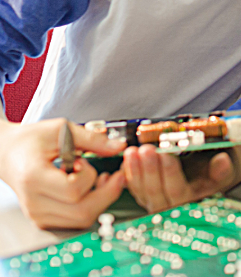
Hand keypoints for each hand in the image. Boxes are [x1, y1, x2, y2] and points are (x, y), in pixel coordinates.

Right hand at [0, 118, 125, 228]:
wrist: (7, 154)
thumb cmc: (31, 140)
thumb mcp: (61, 130)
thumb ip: (92, 139)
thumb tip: (120, 147)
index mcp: (34, 178)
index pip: (73, 190)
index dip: (88, 176)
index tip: (84, 160)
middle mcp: (34, 202)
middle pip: (82, 212)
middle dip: (107, 193)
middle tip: (116, 175)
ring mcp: (37, 214)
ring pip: (82, 220)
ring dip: (101, 201)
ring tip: (102, 180)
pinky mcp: (43, 220)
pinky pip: (75, 221)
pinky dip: (91, 207)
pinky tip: (92, 189)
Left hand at [122, 144, 240, 213]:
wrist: (208, 177)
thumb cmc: (214, 172)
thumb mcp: (224, 169)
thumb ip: (222, 168)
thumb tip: (222, 161)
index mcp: (192, 200)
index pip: (178, 191)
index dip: (170, 173)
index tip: (166, 155)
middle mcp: (172, 206)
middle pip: (155, 192)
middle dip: (148, 170)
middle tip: (145, 150)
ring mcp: (156, 203)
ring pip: (141, 191)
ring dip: (135, 171)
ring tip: (133, 151)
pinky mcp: (145, 196)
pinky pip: (133, 188)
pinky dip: (128, 174)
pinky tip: (127, 159)